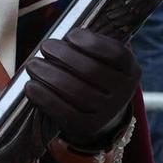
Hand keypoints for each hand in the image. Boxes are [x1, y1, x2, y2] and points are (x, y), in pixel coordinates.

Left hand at [23, 29, 139, 145]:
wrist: (101, 116)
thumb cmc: (95, 78)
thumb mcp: (103, 61)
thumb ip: (89, 46)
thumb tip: (60, 38)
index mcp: (130, 70)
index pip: (116, 54)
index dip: (92, 43)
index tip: (71, 35)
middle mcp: (124, 92)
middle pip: (91, 70)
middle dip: (64, 55)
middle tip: (45, 46)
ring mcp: (107, 112)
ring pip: (76, 91)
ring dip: (50, 75)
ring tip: (33, 64)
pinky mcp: (88, 127)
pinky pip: (64, 112)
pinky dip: (44, 98)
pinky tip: (31, 86)